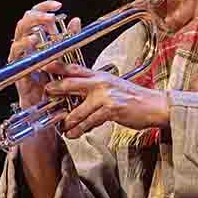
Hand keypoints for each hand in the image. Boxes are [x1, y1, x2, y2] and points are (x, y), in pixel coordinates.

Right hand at [9, 0, 80, 108]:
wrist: (48, 108)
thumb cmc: (54, 84)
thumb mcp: (67, 57)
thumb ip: (70, 39)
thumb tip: (76, 20)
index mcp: (37, 40)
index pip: (35, 17)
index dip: (44, 7)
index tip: (57, 5)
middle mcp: (26, 47)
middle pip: (24, 22)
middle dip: (36, 15)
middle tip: (49, 16)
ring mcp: (21, 58)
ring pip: (18, 36)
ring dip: (29, 29)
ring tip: (40, 28)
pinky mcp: (18, 71)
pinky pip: (16, 56)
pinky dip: (23, 47)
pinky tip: (33, 43)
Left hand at [42, 62, 168, 137]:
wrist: (154, 105)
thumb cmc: (132, 97)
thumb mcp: (111, 86)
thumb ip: (93, 87)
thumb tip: (73, 93)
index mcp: (99, 75)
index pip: (74, 67)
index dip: (57, 65)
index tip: (43, 64)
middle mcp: (101, 82)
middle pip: (70, 83)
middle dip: (55, 89)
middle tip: (46, 94)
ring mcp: (105, 96)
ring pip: (78, 110)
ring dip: (68, 121)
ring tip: (63, 127)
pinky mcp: (111, 110)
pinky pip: (89, 121)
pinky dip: (80, 129)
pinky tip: (75, 133)